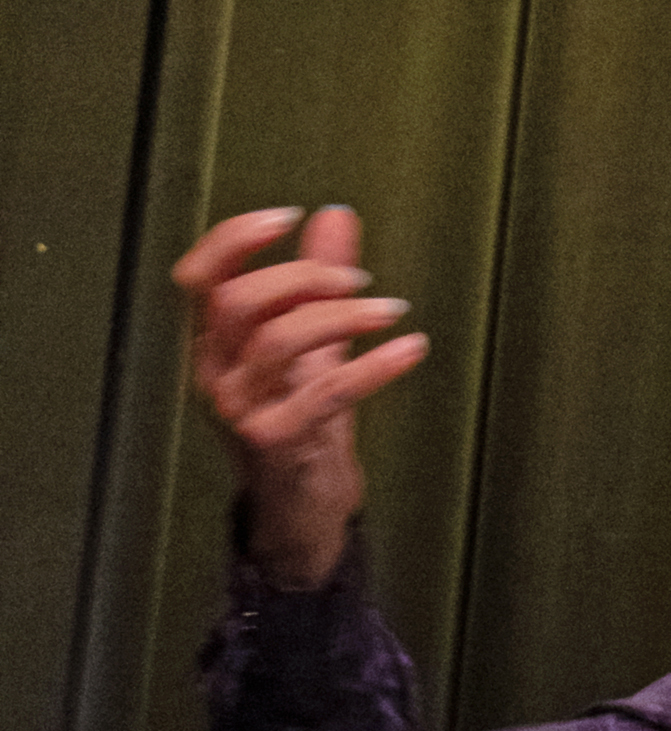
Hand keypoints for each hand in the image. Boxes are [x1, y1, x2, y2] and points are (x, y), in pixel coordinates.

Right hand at [171, 204, 426, 586]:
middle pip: (240, 301)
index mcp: (210, 347)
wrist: (306, 515)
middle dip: (304, 277)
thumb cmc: (307, 428)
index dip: (235, 240)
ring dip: (341, 317)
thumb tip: (335, 215)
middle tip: (361, 280)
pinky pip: (327, 394)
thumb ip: (317, 285)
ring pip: (279, 341)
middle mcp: (212, 376)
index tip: (288, 216)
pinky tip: (412, 349)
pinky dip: (375, 366)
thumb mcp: (312, 351)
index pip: (198, 278)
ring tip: (391, 311)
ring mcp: (239, 413)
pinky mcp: (275, 445)